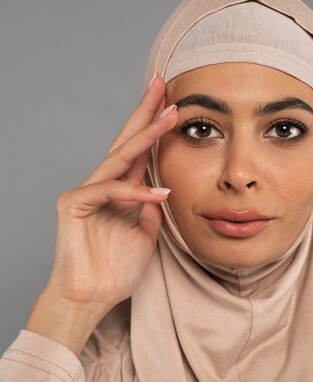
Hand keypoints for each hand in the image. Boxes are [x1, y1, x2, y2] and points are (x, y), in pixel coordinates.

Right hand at [29, 75, 176, 325]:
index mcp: (121, 190)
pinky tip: (158, 194)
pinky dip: (134, 192)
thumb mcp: (145, 233)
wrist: (91, 298)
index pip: (139, 150)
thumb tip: (162, 188)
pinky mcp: (72, 204)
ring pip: (119, 157)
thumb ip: (150, 207)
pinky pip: (108, 190)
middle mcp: (103, 184)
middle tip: (161, 84)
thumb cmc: (116, 269)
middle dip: (145, 112)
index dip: (153, 125)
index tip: (171, 101)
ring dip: (147, 136)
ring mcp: (86, 192)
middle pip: (126, 141)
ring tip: (170, 116)